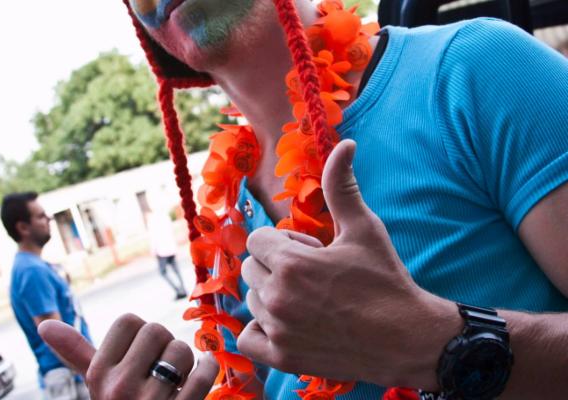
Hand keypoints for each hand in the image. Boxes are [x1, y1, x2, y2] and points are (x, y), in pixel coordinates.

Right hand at [39, 314, 218, 399]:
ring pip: (180, 351)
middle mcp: (119, 389)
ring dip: (186, 362)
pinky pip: (202, 375)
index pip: (127, 321)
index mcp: (99, 375)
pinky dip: (207, 368)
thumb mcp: (98, 384)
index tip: (142, 352)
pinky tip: (202, 370)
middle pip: (157, 330)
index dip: (141, 332)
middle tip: (161, 366)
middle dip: (165, 345)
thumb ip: (77, 353)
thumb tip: (44, 324)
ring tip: (175, 379)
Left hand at [237, 140, 459, 388]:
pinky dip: (261, 330)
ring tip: (308, 300)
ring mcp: (278, 331)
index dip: (286, 243)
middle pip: (253, 268)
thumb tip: (346, 144)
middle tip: (314, 276)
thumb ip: (342, 186)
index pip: (259, 240)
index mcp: (290, 263)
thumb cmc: (385, 279)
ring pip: (253, 301)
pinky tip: (289, 324)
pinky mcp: (282, 358)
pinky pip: (248, 338)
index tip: (313, 252)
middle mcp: (276, 297)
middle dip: (278, 266)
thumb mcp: (364, 228)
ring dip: (272, 296)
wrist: (407, 337)